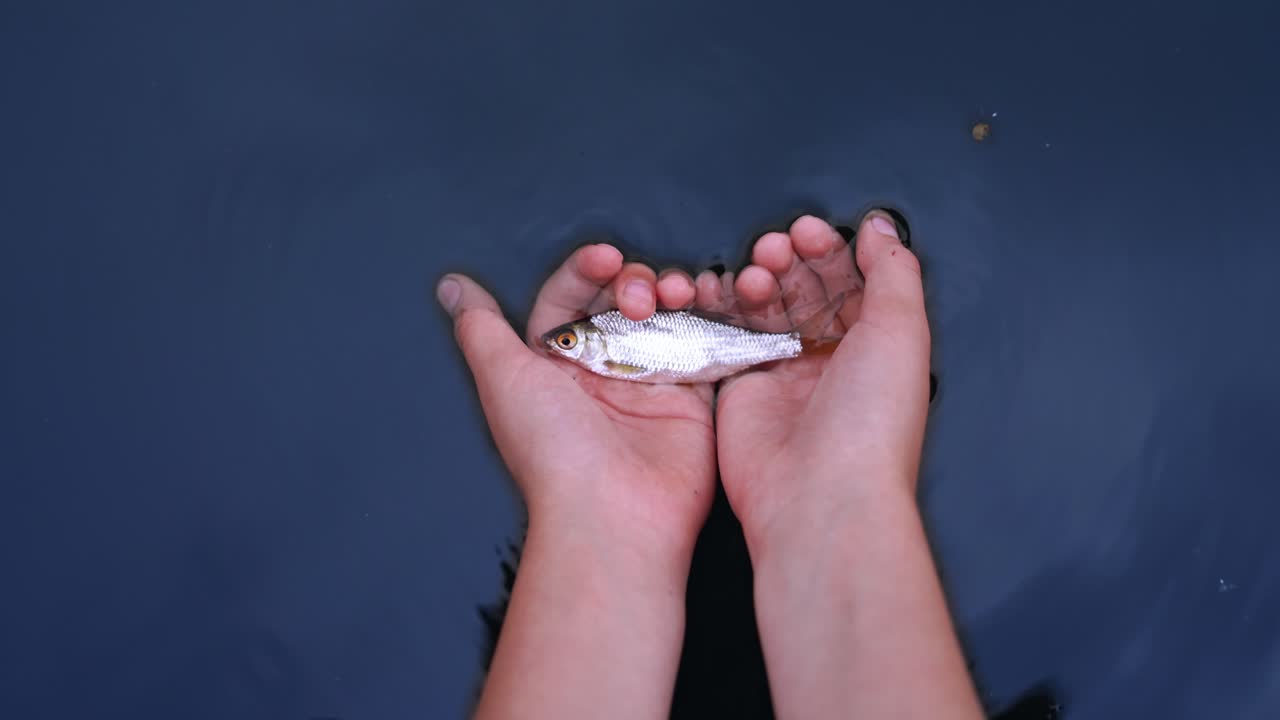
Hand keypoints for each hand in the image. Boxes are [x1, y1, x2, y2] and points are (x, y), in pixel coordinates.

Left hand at [437, 244, 714, 558]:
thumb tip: (452, 288)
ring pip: (663, 316)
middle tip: (641, 295)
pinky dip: (708, 317)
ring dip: (670, 292)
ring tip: (676, 294)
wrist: (615, 512)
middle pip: (619, 300)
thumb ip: (481, 327)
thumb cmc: (553, 451)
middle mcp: (600, 371)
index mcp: (554, 365)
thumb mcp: (503, 377)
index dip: (586, 269)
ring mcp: (647, 383)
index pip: (569, 297)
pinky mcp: (691, 397)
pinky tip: (709, 299)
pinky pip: (703, 344)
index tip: (606, 257)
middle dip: (633, 280)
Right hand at [709, 211, 931, 549]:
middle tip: (778, 248)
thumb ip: (892, 270)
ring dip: (759, 278)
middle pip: (806, 287)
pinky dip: (723, 307)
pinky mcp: (743, 389)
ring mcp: (786, 375)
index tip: (810, 231)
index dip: (830, 249)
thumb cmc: (869, 425)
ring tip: (755, 271)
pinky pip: (729, 336)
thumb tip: (881, 228)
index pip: (851, 280)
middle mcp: (833, 360)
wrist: (819, 493)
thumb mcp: (902, 329)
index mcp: (877, 347)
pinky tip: (724, 290)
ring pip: (766, 306)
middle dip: (790, 258)